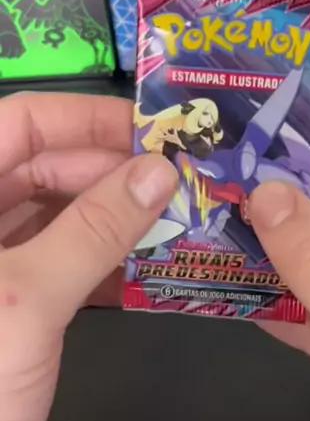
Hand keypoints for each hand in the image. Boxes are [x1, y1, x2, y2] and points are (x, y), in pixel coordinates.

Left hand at [0, 92, 176, 420]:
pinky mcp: (12, 302)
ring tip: (180, 214)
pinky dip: (104, 259)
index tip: (156, 130)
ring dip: (115, 214)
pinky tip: (152, 264)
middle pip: (44, 166)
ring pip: (58, 212)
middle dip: (112, 170)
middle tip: (183, 180)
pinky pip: (62, 260)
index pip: (21, 124)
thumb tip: (160, 170)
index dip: (87, 118)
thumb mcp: (26, 300)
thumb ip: (93, 229)